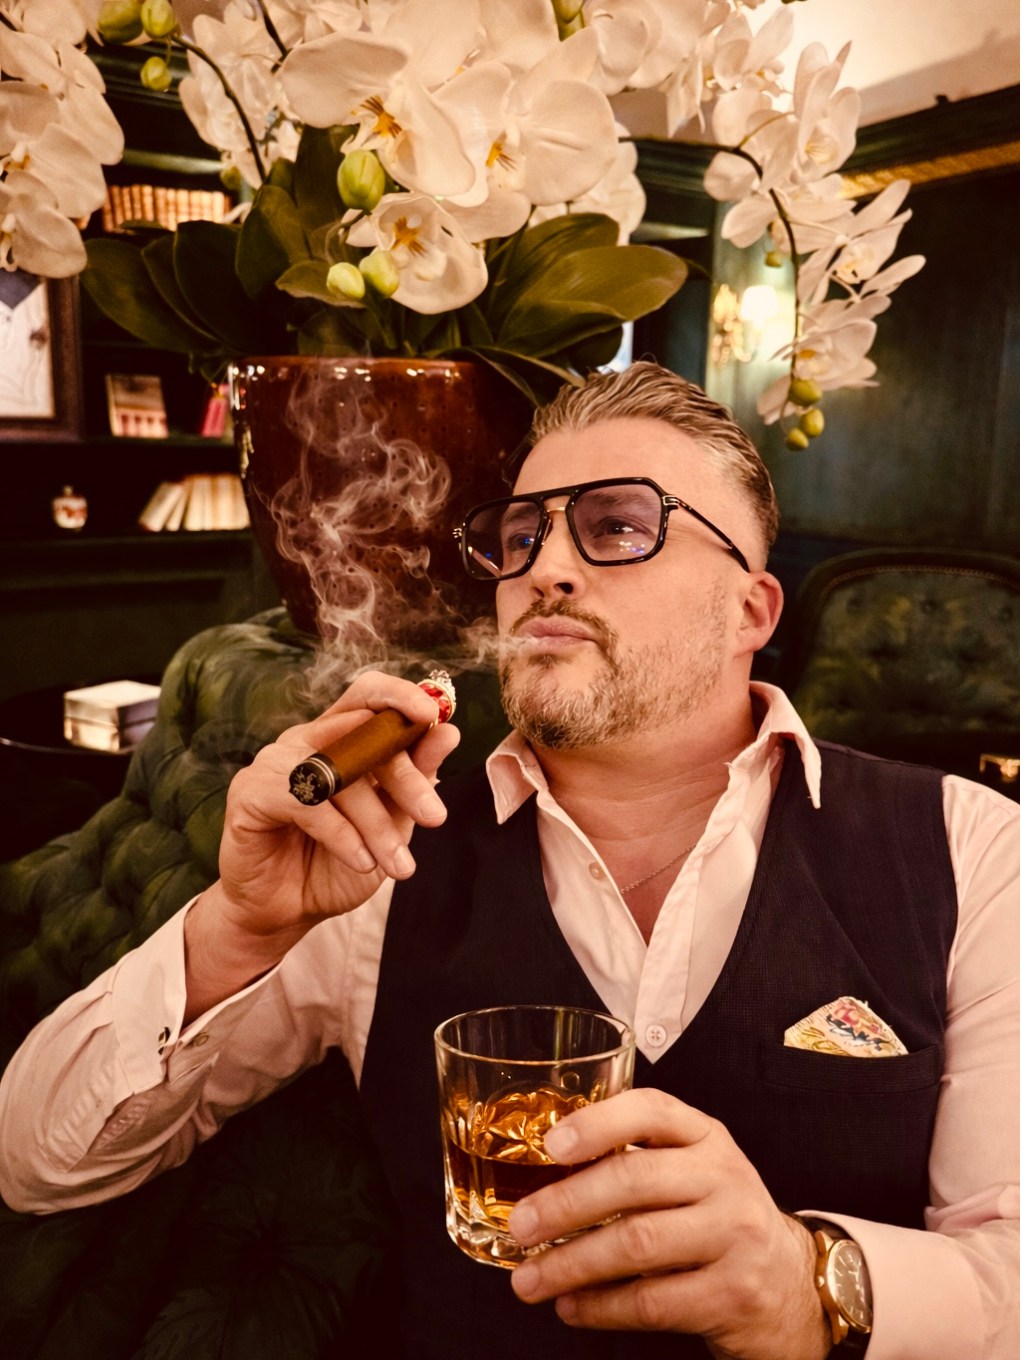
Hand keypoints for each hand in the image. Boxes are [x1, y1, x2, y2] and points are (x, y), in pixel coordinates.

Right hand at [183, 672, 458, 1014]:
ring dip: (375, 821)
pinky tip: (361, 861)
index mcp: (340, 737)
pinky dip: (342, 834)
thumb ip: (416, 777)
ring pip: (338, 771)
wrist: (290, 913)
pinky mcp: (251, 792)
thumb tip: (448, 731)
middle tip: (434, 817)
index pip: (368, 695)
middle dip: (405, 777)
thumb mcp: (391, 822)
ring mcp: (274, 762)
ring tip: (398, 863)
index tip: (433, 717)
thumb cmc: (340, 862)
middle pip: (361, 732)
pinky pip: (306, 801)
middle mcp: (306, 740)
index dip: (400, 696)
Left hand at [507, 1088, 830, 1359]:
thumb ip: (638, 1159)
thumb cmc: (719, 1219)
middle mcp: (724, 1177)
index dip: (598, 1123)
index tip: (551, 1145)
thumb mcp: (693, 1172)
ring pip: (637, 1243)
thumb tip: (544, 1175)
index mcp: (706, 1137)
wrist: (789, 1284)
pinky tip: (571, 1306)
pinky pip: (652, 1300)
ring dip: (572, 1263)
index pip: (651, 1110)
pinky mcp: (733, 1293)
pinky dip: (601, 1307)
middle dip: (566, 1204)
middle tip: (521, 1225)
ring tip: (529, 1279)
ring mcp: (734, 1235)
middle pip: (633, 1180)